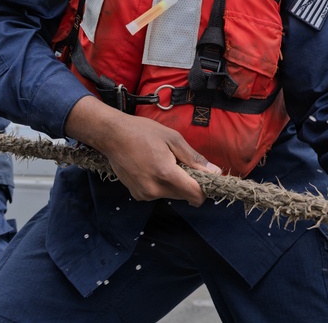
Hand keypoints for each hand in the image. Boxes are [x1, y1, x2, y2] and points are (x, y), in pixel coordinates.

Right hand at [65, 95, 220, 205]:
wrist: (112, 135)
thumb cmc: (143, 132)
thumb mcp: (173, 138)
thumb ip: (194, 158)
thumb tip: (215, 172)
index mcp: (165, 173)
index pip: (195, 195)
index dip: (205, 189)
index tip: (206, 178)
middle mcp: (154, 189)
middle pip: (184, 195)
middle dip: (188, 183)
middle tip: (180, 163)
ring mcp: (144, 194)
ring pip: (171, 194)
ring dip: (174, 183)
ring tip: (163, 162)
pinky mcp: (137, 195)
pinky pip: (158, 193)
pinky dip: (161, 184)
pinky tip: (152, 168)